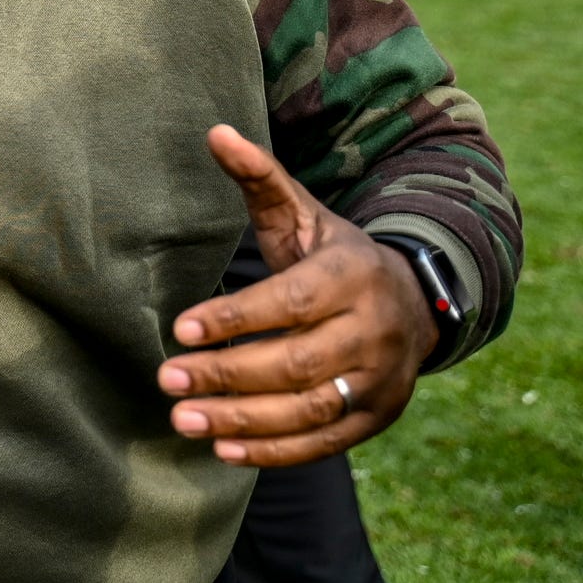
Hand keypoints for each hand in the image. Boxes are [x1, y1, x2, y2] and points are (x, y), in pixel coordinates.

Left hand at [157, 125, 438, 466]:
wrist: (415, 300)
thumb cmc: (334, 254)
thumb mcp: (302, 213)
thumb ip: (259, 178)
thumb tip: (215, 131)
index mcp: (352, 275)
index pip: (289, 302)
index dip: (235, 317)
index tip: (181, 331)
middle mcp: (374, 330)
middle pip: (296, 362)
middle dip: (228, 375)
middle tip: (168, 380)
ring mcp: (381, 379)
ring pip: (310, 408)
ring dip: (243, 420)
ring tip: (182, 419)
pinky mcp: (379, 416)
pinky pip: (326, 441)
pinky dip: (275, 451)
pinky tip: (223, 449)